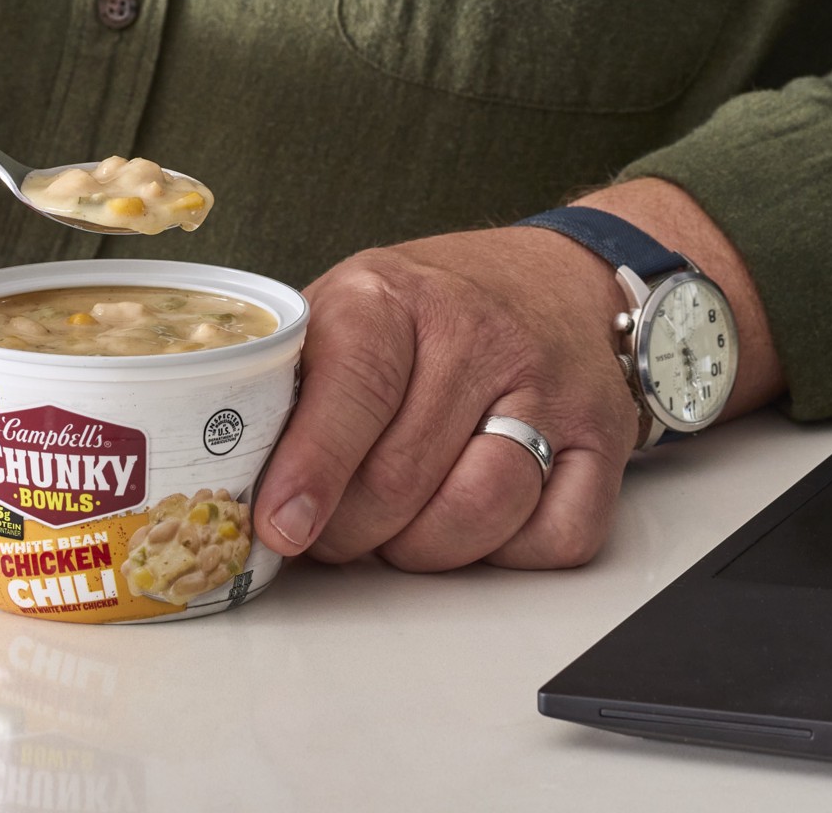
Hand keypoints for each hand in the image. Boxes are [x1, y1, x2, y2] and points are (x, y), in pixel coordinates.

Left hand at [252, 183, 781, 572]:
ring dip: (424, 549)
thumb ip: (295, 380)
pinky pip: (554, 538)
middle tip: (329, 529)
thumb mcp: (348, 307)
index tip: (282, 523)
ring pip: (479, 513)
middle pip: (403, 477)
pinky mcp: (603, 438)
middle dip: (350, 530)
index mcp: (393, 295)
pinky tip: (479, 520)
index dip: (312, 467)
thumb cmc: (433, 307)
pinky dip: (508, 554)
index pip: (354, 387)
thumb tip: (229, 468)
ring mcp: (548, 386)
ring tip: (397, 527)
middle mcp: (478, 334)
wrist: (557, 278)